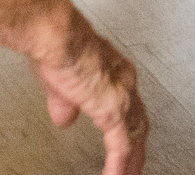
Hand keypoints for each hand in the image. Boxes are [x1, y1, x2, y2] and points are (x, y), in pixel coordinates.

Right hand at [31, 16, 148, 173]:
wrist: (55, 34)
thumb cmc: (55, 44)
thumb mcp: (58, 79)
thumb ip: (65, 101)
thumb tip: (65, 118)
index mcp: (113, 71)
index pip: (128, 104)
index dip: (127, 124)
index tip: (124, 139)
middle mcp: (124, 82)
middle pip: (139, 122)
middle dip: (137, 147)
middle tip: (135, 167)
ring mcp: (121, 96)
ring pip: (136, 136)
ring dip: (133, 162)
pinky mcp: (113, 110)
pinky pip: (122, 147)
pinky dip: (119, 167)